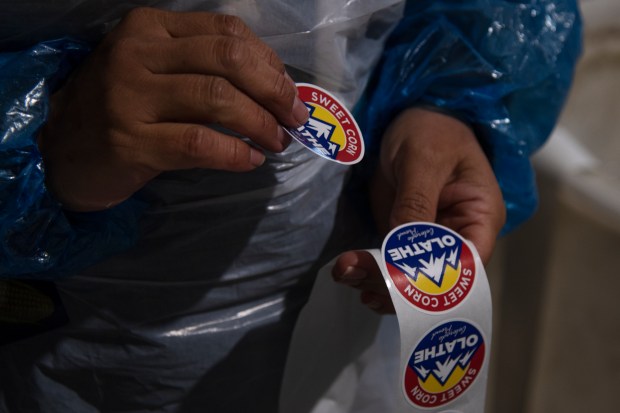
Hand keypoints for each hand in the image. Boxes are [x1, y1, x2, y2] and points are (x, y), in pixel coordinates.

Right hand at [38, 8, 308, 210]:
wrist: (62, 149)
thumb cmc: (121, 108)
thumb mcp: (155, 70)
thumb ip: (203, 66)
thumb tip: (275, 83)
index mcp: (150, 28)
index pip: (226, 31)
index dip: (268, 61)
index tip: (288, 90)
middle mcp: (137, 53)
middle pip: (228, 60)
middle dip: (274, 90)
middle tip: (295, 118)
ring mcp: (130, 97)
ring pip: (217, 99)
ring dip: (261, 123)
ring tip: (277, 141)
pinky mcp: (130, 141)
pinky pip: (199, 143)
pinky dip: (235, 153)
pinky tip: (250, 160)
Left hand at [333, 107, 505, 312]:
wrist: (412, 115)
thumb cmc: (431, 129)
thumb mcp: (424, 160)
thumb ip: (416, 203)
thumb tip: (404, 251)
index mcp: (480, 217)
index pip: (468, 266)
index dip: (437, 284)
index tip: (400, 287)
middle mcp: (458, 235)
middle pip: (435, 277)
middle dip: (398, 285)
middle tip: (360, 280)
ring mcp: (430, 237)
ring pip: (409, 274)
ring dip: (377, 280)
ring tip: (347, 274)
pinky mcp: (404, 233)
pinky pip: (390, 259)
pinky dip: (369, 268)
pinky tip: (350, 272)